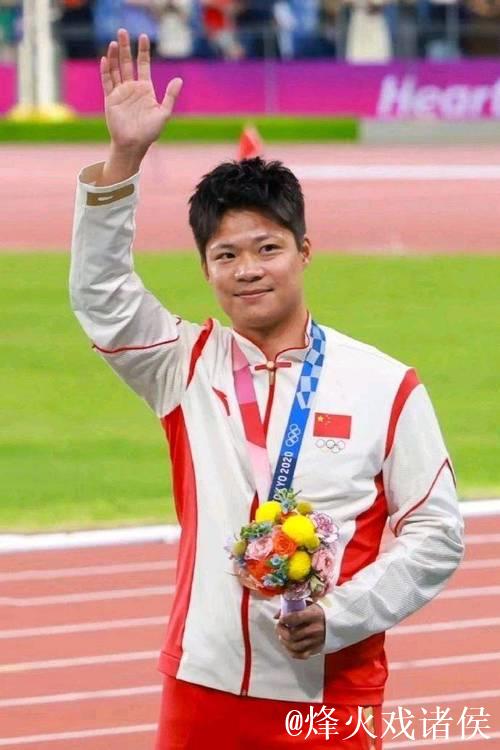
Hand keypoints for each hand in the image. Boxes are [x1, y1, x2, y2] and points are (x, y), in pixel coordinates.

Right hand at [100, 28, 182, 160]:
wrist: (134, 144)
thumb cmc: (150, 132)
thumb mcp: (164, 113)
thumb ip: (170, 96)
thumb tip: (179, 79)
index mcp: (145, 89)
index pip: (143, 65)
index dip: (143, 51)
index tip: (143, 36)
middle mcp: (132, 88)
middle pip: (127, 63)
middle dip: (126, 47)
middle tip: (123, 30)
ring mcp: (121, 93)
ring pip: (116, 69)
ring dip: (115, 56)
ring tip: (115, 42)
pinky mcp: (111, 99)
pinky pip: (107, 82)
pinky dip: (106, 71)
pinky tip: (106, 59)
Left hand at [275, 603, 325, 659]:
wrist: (336, 622)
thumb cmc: (318, 611)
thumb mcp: (307, 604)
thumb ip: (291, 608)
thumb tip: (276, 616)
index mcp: (314, 615)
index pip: (295, 618)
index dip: (284, 619)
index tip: (281, 619)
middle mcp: (315, 629)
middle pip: (292, 635)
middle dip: (281, 631)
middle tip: (279, 627)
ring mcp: (316, 641)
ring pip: (294, 646)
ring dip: (284, 641)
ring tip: (282, 636)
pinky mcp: (316, 649)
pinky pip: (300, 655)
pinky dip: (291, 651)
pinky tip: (288, 645)